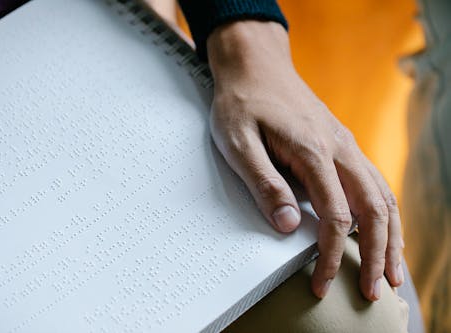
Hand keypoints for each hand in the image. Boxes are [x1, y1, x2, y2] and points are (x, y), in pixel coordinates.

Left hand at [206, 21, 403, 300]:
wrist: (256, 66)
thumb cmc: (243, 103)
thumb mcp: (239, 143)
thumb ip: (264, 183)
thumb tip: (288, 226)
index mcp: (313, 151)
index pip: (335, 215)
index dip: (330, 255)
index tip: (322, 283)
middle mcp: (339, 148)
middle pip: (373, 209)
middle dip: (377, 254)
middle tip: (375, 290)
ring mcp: (345, 144)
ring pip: (382, 196)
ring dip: (390, 236)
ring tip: (391, 271)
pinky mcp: (341, 144)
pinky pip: (374, 182)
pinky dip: (384, 212)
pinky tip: (383, 229)